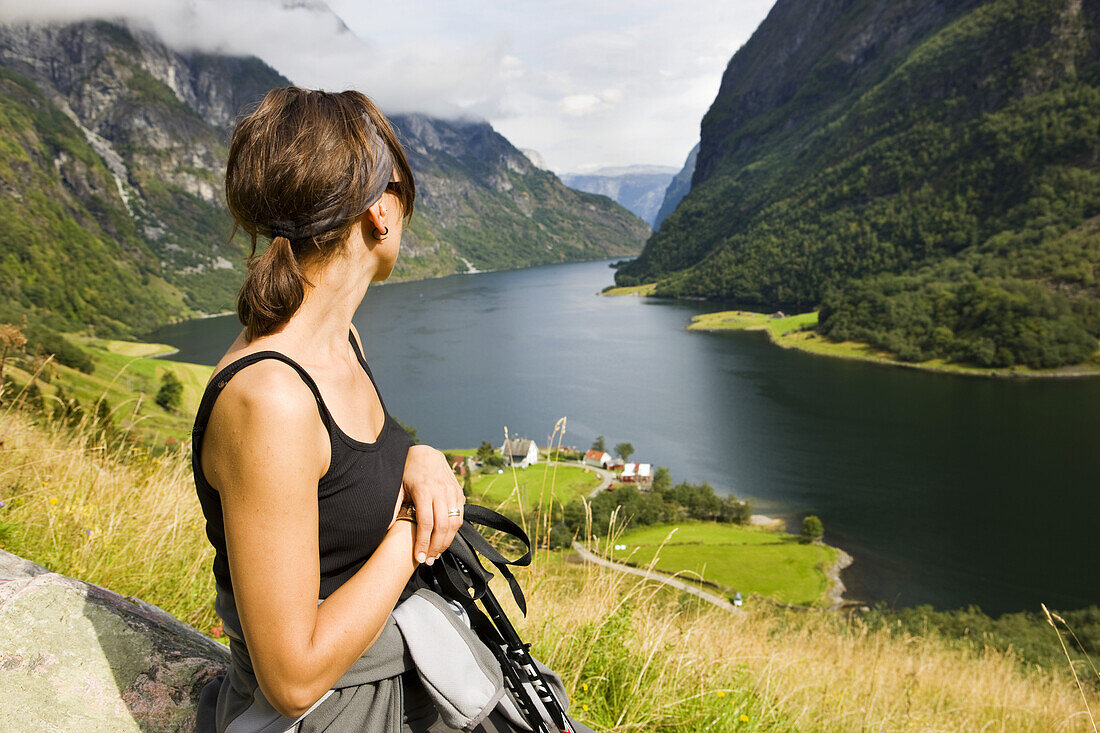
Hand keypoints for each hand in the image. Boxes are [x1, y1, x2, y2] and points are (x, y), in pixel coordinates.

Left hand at [401, 444, 464, 564]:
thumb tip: (385, 528)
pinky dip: (454, 531)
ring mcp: (452, 492)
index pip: (426, 523)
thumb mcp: (398, 486)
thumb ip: (394, 506)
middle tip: (428, 560)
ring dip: (446, 542)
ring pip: (454, 524)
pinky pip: (460, 517)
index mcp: (424, 491)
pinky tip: (445, 540)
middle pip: (442, 527)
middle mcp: (441, 492)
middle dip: (436, 547)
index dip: (423, 543)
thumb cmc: (409, 471)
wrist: (426, 454)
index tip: (419, 558)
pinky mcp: (459, 494)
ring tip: (436, 554)